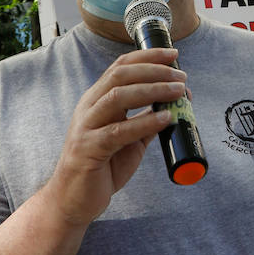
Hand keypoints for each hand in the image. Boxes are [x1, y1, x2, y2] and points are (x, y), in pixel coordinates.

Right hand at [45, 47, 186, 225]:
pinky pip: (118, 131)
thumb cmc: (101, 167)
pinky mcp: (89, 149)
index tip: (174, 54)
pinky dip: (144, 122)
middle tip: (181, 76)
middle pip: (120, 75)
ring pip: (118, 96)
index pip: (121, 67)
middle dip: (153, 70)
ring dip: (153, 90)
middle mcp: (89, 108)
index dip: (148, 56)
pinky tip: (165, 118)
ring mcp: (86, 127)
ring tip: (178, 92)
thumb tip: (176, 103)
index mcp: (97, 100)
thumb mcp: (128, 138)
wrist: (72, 200)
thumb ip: (146, 120)